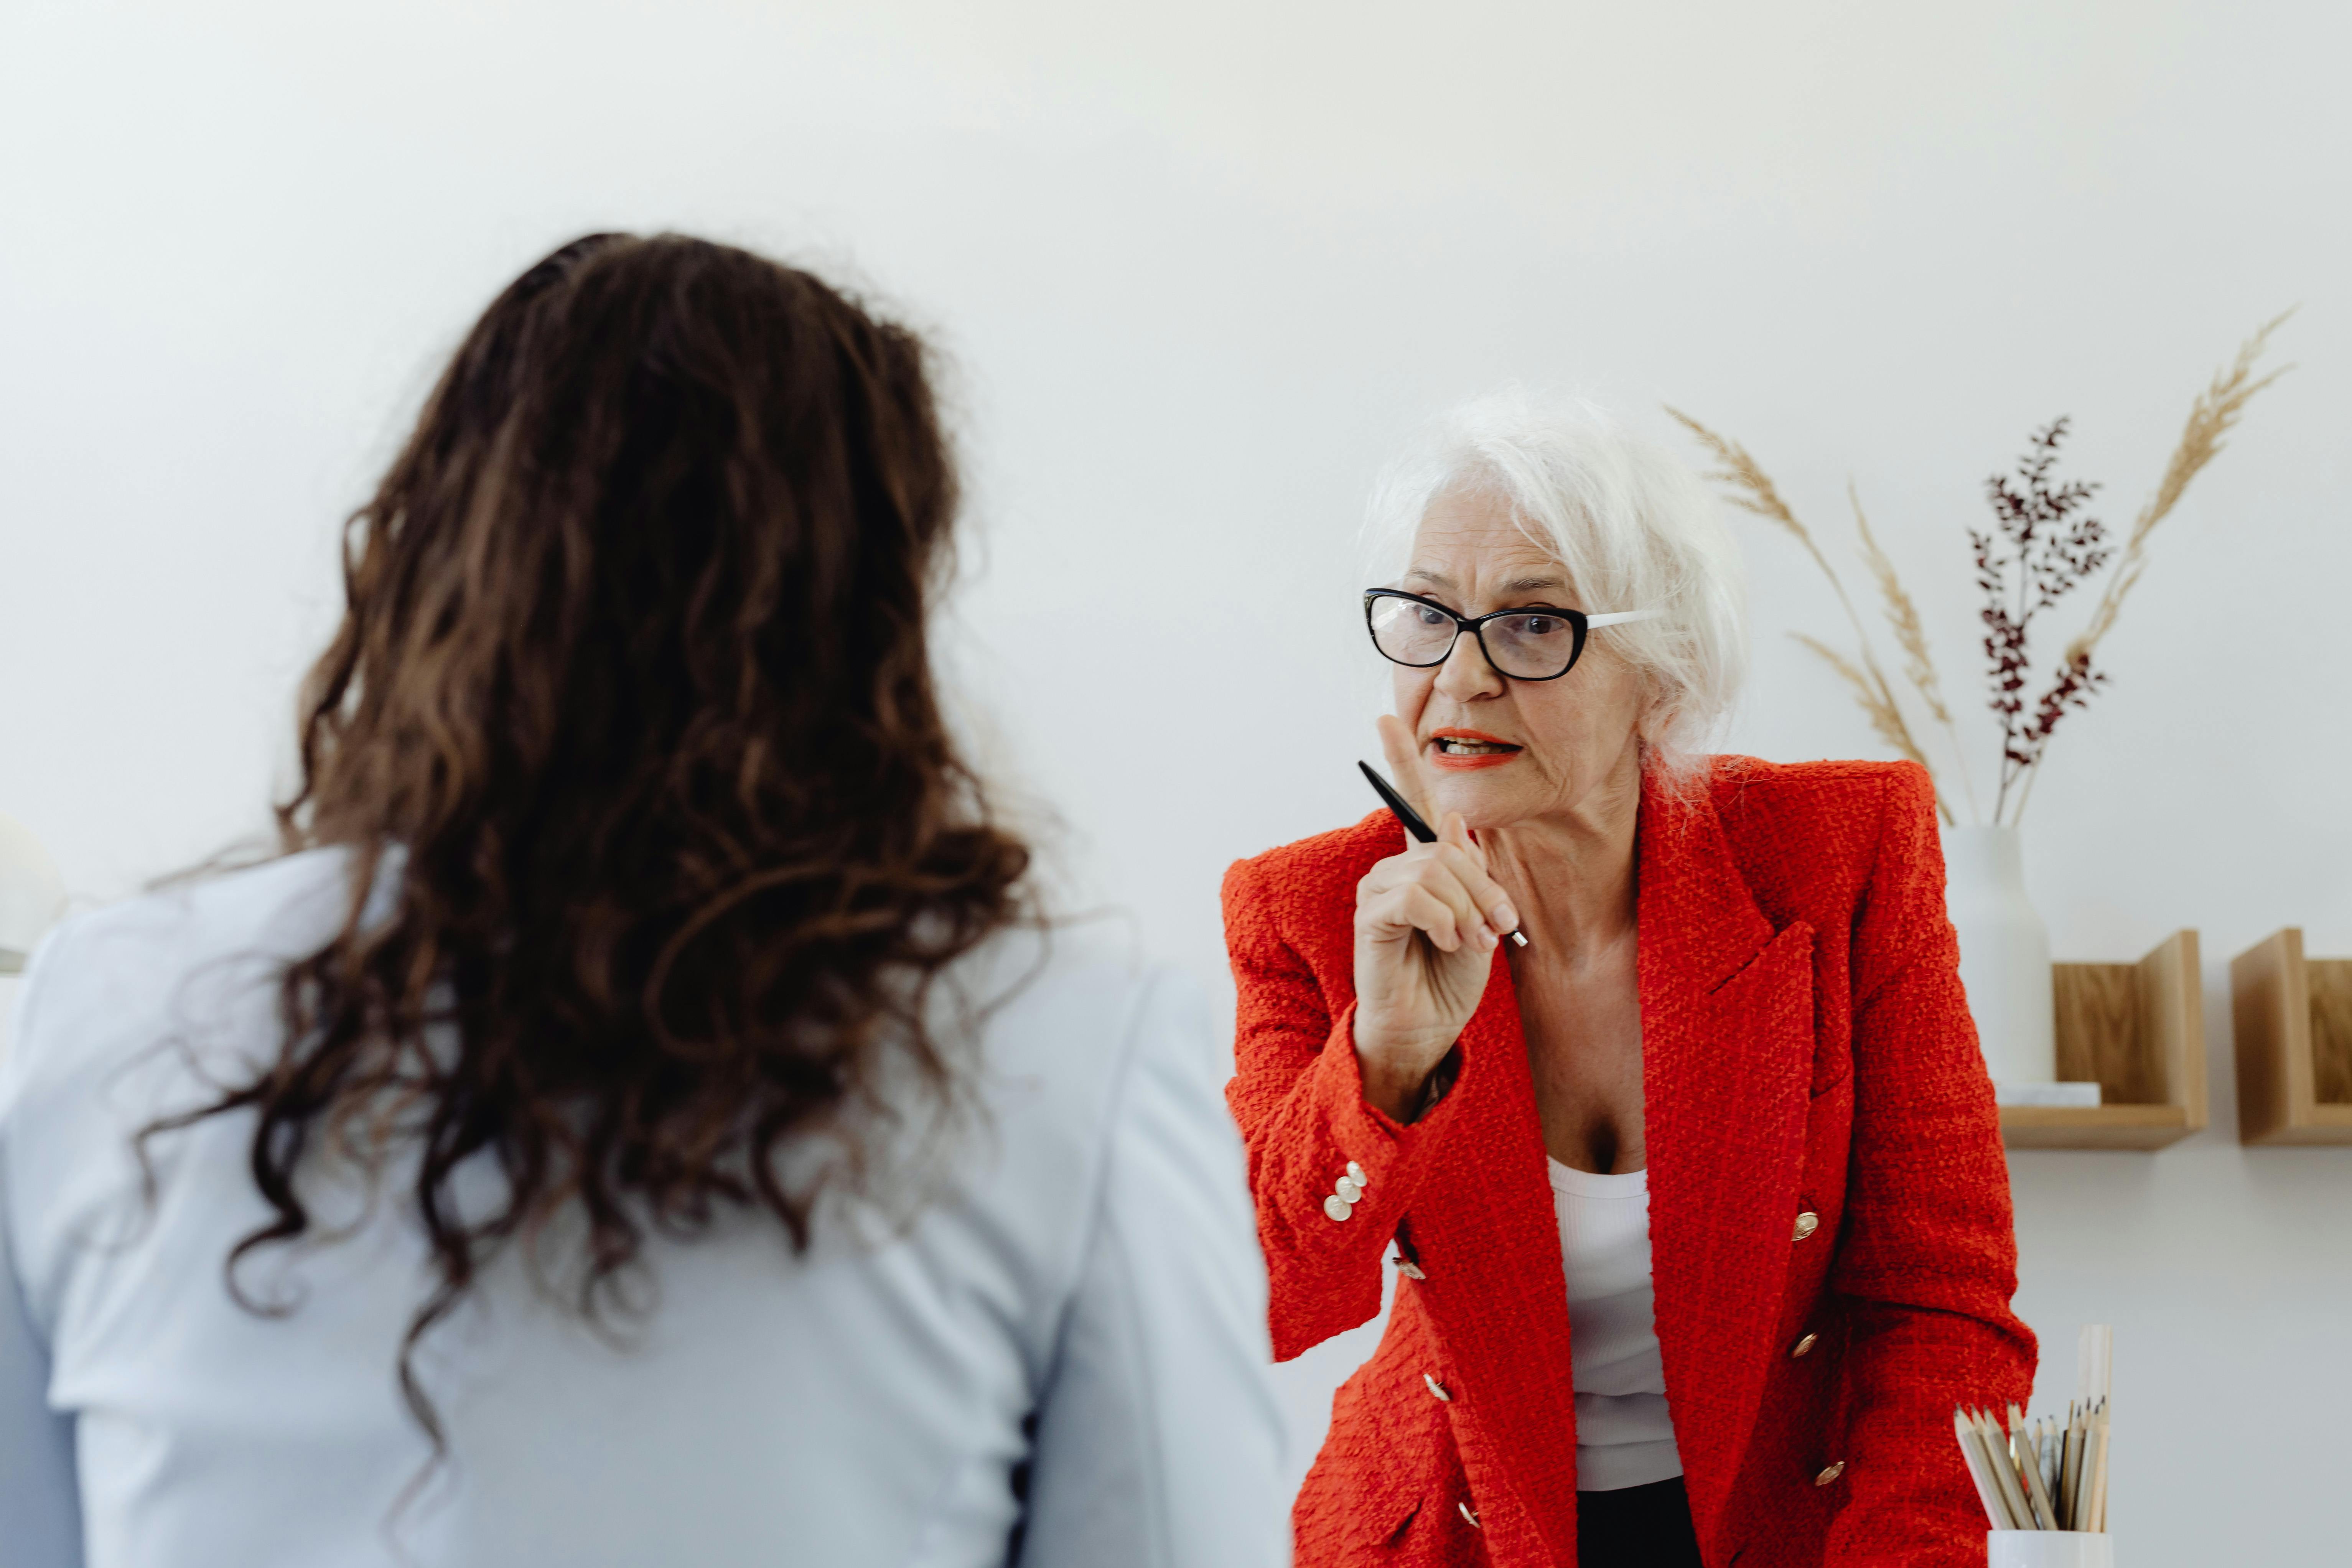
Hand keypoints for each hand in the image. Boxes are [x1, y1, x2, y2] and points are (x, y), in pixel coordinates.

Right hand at [1351, 715, 1521, 1121]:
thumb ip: (1467, 869)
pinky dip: (1445, 921)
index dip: (1400, 758)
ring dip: (1470, 910)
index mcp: (1421, 864)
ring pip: (1436, 870)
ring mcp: (1379, 890)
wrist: (1427, 1028)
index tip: (1386, 716)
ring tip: (1474, 943)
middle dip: (1485, 887)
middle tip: (1499, 929)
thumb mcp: (1478, 917)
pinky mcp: (1372, 917)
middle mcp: (1394, 869)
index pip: (1410, 802)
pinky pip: (1415, 897)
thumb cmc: (1450, 976)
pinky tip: (1449, 944)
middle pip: (1449, 846)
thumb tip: (1451, 816)